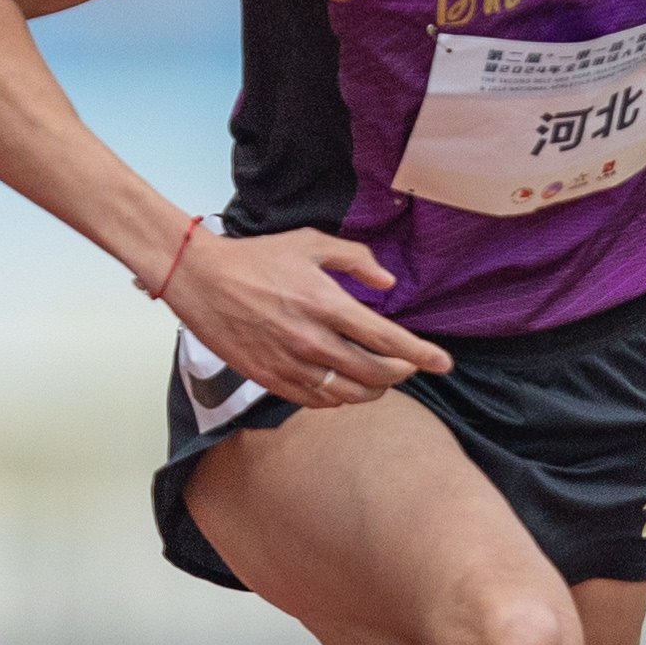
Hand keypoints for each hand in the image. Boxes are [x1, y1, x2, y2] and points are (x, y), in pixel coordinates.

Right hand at [165, 225, 450, 408]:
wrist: (201, 280)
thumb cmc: (257, 258)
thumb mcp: (311, 243)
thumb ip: (355, 259)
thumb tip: (387, 283)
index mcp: (327, 305)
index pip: (387, 340)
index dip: (421, 354)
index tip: (444, 362)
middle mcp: (313, 340)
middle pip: (376, 373)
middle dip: (403, 372)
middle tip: (411, 365)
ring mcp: (291, 364)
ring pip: (350, 393)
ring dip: (375, 389)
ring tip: (383, 378)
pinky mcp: (271, 379)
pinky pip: (318, 400)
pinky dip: (341, 398)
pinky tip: (347, 386)